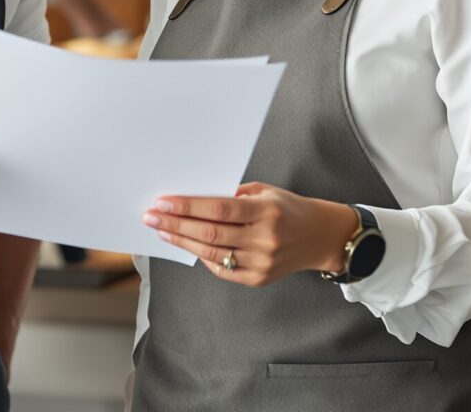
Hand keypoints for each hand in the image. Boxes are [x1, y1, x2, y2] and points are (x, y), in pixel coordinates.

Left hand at [142, 183, 359, 287]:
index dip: (187, 207)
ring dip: (182, 241)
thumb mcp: (265, 191)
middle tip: (152, 217)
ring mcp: (262, 262)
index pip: (219, 209)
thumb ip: (232, 195)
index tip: (163, 202)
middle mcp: (264, 239)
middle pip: (210, 233)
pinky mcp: (258, 279)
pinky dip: (202, 257)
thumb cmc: (288, 208)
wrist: (319, 237)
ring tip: (162, 230)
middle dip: (176, 224)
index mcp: (266, 211)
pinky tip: (188, 245)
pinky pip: (222, 270)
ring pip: (212, 254)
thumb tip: (192, 198)